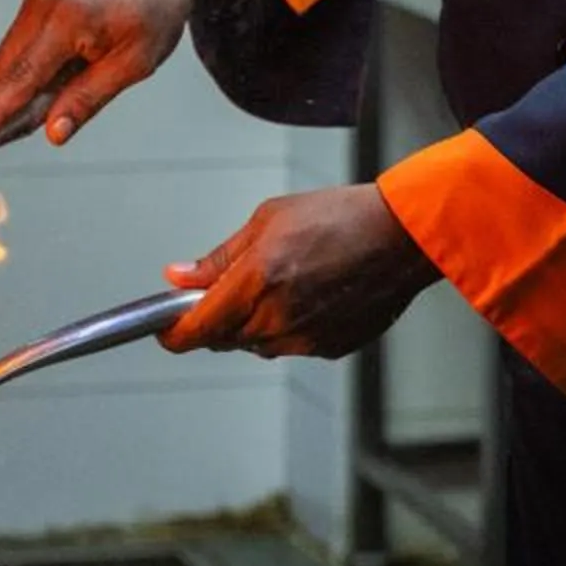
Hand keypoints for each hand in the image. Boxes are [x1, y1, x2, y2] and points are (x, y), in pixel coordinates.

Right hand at [0, 0, 246, 146]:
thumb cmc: (158, 8)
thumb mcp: (134, 63)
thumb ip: (87, 98)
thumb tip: (52, 134)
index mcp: (68, 21)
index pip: (20, 79)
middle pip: (5, 69)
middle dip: (21, 94)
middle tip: (67, 98)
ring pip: (13, 50)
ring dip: (34, 70)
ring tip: (86, 61)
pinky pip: (24, 29)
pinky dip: (41, 49)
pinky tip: (82, 42)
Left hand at [159, 185, 437, 359]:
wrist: (402, 236)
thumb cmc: (338, 217)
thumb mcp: (267, 221)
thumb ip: (219, 258)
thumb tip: (178, 277)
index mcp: (256, 282)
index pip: (195, 330)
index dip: (171, 334)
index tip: (162, 328)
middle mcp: (277, 319)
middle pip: (223, 339)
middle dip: (216, 317)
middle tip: (231, 284)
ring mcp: (305, 339)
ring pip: (257, 344)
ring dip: (253, 321)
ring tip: (283, 278)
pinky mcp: (330, 349)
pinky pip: (290, 344)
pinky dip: (287, 325)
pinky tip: (310, 292)